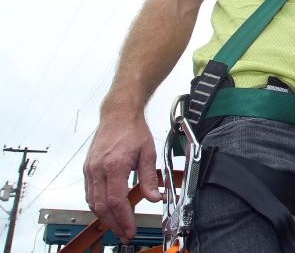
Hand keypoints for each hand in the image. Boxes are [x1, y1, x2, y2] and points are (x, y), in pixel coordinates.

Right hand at [83, 113, 161, 241]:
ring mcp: (90, 169)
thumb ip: (150, 178)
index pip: (116, 201)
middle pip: (102, 206)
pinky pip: (89, 193)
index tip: (131, 229)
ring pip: (93, 202)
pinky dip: (98, 205)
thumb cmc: (133, 130)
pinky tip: (108, 210)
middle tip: (124, 233)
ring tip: (118, 225)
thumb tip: (154, 198)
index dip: (123, 219)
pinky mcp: (87, 168)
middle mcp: (98, 169)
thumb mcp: (148, 153)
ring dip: (105, 217)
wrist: (118, 114)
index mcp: (114, 165)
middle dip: (114, 224)